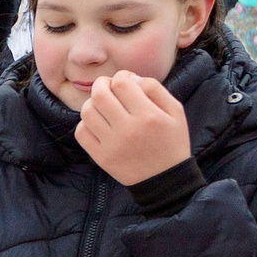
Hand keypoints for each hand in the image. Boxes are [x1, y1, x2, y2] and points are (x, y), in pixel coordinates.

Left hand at [76, 73, 193, 187]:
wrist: (166, 180)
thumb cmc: (172, 141)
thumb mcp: (175, 111)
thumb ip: (155, 89)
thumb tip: (131, 78)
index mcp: (148, 116)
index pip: (121, 83)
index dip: (121, 76)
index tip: (126, 82)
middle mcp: (128, 129)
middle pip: (100, 94)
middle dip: (101, 84)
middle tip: (107, 86)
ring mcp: (112, 144)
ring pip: (87, 112)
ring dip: (92, 103)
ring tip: (102, 105)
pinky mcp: (101, 157)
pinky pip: (81, 133)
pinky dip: (86, 123)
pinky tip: (98, 123)